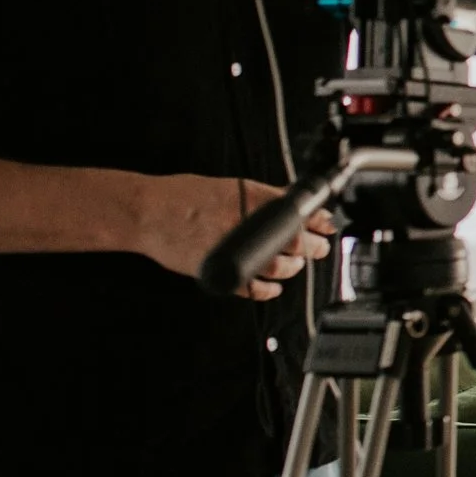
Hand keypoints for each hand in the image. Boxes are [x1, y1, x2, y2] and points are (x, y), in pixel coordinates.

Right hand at [134, 175, 333, 300]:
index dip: (320, 221)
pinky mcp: (222, 273)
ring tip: (295, 265)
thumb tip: (289, 200)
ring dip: (294, 268)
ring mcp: (236, 251)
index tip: (327, 225)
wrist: (148, 212)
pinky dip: (268, 290)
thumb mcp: (229, 186)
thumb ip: (261, 196)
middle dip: (315, 247)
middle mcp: (249, 226)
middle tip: (319, 248)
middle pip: (298, 242)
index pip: (301, 212)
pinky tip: (272, 287)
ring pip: (281, 267)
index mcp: (254, 200)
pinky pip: (254, 289)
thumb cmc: (183, 196)